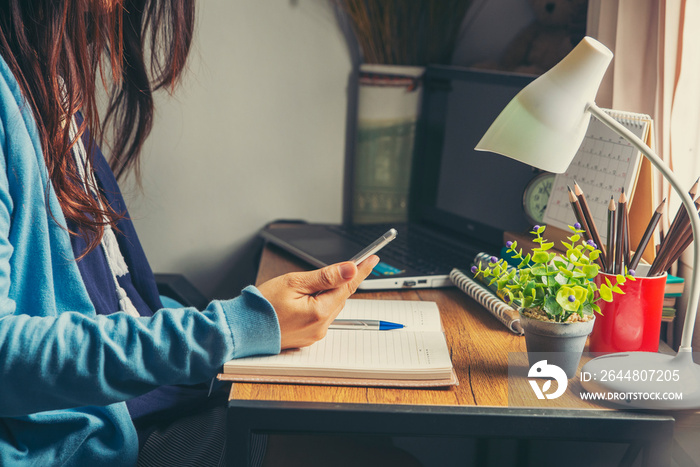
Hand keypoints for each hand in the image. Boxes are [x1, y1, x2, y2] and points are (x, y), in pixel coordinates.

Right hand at [257, 256, 379, 348]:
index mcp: (319, 312)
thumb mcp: (294, 282)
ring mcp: (315, 334)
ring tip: (304, 287)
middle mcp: (321, 326)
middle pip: (340, 297)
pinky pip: (320, 316)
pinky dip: (318, 304)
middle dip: (339, 281)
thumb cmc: (261, 306)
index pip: (347, 286)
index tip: (372, 259)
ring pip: (330, 306)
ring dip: (326, 293)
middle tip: (337, 266)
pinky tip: (302, 300)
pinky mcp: (308, 337)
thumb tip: (349, 269)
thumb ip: (325, 276)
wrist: (242, 329)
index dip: (360, 270)